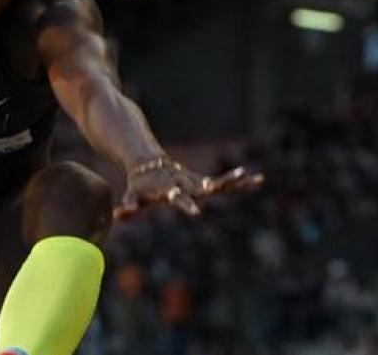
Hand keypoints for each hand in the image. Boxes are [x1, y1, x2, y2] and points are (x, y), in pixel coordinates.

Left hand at [114, 162, 262, 221]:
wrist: (149, 164)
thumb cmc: (140, 185)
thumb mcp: (133, 194)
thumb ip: (128, 205)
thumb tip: (118, 214)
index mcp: (169, 189)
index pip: (177, 198)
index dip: (185, 204)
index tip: (196, 213)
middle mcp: (185, 184)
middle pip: (202, 188)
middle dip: (214, 188)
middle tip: (227, 189)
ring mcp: (196, 182)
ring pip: (219, 182)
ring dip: (234, 182)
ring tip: (251, 177)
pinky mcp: (204, 182)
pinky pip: (225, 183)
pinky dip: (240, 183)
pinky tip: (259, 180)